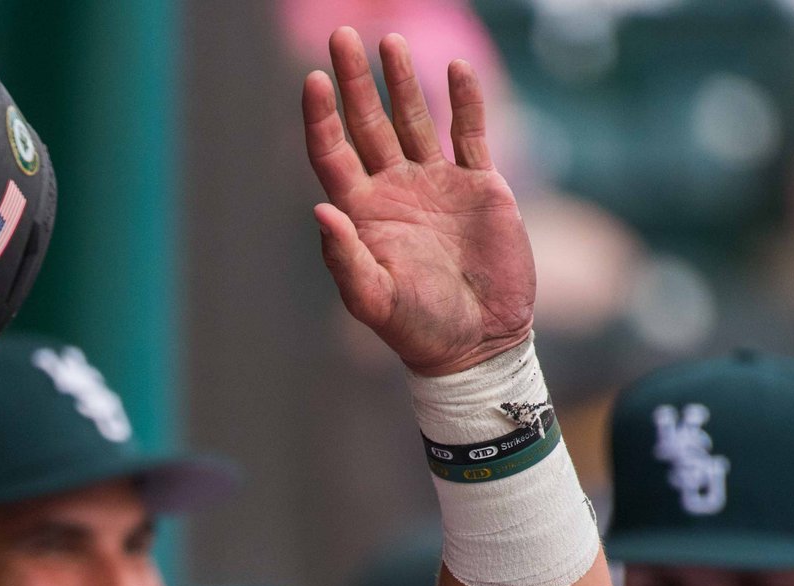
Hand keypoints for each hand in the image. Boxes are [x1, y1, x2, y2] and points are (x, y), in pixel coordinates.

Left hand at [301, 29, 534, 375]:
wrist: (479, 341)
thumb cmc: (419, 328)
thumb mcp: (374, 300)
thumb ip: (346, 258)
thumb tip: (320, 211)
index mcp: (363, 213)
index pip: (333, 152)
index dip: (322, 116)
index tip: (314, 79)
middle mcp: (394, 190)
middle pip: (368, 123)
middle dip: (354, 81)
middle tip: (342, 35)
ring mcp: (436, 183)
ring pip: (414, 118)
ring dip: (402, 80)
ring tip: (390, 41)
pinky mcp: (479, 184)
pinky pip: (469, 131)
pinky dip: (464, 100)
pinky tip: (456, 69)